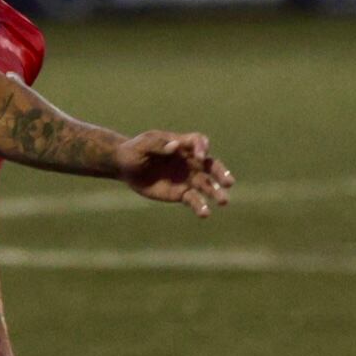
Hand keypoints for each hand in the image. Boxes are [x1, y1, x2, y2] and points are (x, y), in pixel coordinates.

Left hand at [113, 131, 233, 216]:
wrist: (126, 167)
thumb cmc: (135, 150)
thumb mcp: (143, 144)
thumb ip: (158, 145)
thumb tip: (174, 147)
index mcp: (182, 144)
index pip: (199, 142)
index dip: (203, 147)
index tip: (201, 155)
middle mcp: (190, 161)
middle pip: (211, 165)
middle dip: (221, 173)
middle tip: (229, 183)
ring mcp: (188, 178)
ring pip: (207, 185)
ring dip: (216, 192)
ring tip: (223, 201)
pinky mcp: (181, 194)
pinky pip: (194, 200)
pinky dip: (201, 206)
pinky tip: (205, 213)